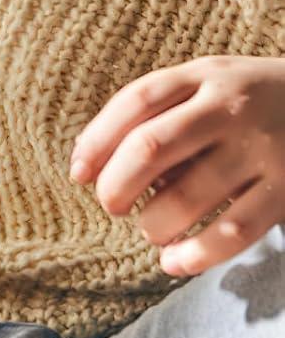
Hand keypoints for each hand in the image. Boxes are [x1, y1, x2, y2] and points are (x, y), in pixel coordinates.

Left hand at [68, 53, 284, 276]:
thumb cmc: (248, 99)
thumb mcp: (206, 83)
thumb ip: (155, 111)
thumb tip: (87, 161)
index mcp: (203, 74)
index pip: (135, 101)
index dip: (97, 140)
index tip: (77, 174)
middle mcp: (230, 107)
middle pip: (151, 146)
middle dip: (117, 184)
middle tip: (111, 205)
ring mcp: (261, 149)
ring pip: (188, 195)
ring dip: (154, 222)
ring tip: (149, 229)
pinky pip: (235, 230)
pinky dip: (198, 253)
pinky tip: (174, 262)